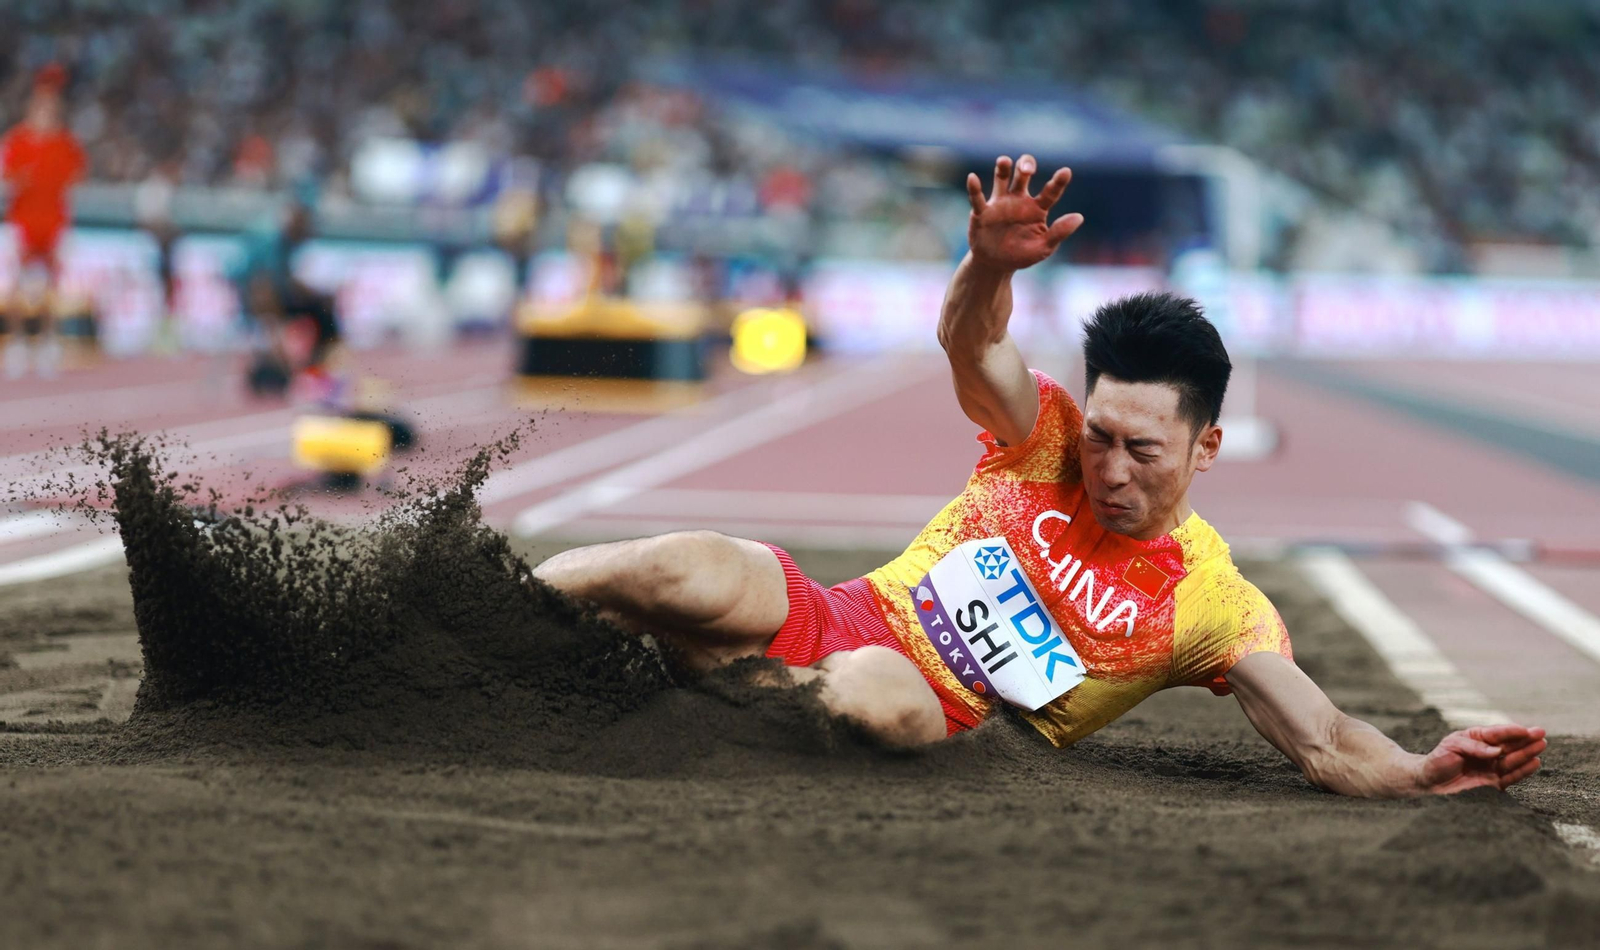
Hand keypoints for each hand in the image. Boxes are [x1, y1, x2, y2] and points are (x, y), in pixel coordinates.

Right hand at [964, 154, 1083, 271]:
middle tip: (1027, 169)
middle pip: (1023, 174)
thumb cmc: (1022, 254)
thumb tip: (1079, 217)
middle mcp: (1019, 199)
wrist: (995, 265)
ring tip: (1004, 161)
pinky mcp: (982, 212)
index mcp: (1037, 208)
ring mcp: (1000, 203)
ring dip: (1002, 168)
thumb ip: (1059, 232)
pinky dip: (974, 188)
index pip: (1050, 191)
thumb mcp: (1043, 248)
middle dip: (1026, 166)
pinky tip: (973, 178)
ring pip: (1001, 178)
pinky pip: (978, 197)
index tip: (1066, 172)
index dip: (1058, 181)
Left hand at [1416, 723, 1546, 794]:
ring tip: (1541, 746)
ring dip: (1527, 753)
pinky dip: (1523, 771)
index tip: (1526, 730)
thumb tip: (1497, 751)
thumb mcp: (1452, 746)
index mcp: (1477, 738)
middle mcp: (1487, 752)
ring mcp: (1491, 767)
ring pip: (1513, 759)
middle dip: (1525, 739)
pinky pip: (1511, 776)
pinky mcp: (1493, 783)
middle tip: (1542, 734)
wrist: (1429, 782)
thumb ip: (1474, 747)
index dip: (1512, 731)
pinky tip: (1535, 763)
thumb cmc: (1438, 759)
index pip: (1497, 733)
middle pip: (1509, 745)